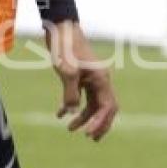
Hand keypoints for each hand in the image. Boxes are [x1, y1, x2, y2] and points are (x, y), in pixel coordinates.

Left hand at [46, 21, 117, 141]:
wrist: (60, 29)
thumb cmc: (65, 47)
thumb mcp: (66, 70)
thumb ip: (70, 92)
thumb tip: (72, 111)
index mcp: (101, 80)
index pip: (107, 107)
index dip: (99, 122)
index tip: (88, 134)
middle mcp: (100, 81)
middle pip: (105, 108)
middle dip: (99, 124)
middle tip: (91, 139)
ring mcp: (91, 79)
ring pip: (92, 104)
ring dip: (83, 117)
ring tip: (69, 129)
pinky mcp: (80, 77)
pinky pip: (81, 97)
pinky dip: (72, 106)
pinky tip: (59, 114)